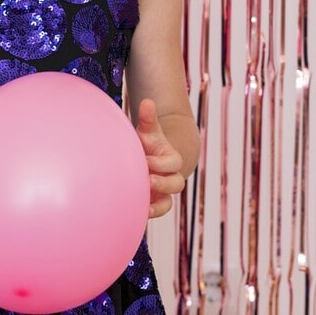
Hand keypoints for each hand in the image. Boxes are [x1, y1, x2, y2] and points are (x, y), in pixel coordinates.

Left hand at [136, 98, 184, 217]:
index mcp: (171, 158)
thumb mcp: (148, 130)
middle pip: (176, 183)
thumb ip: (148, 118)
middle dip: (162, 183)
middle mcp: (171, 176)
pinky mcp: (155, 201)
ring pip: (169, 202)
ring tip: (144, 203)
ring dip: (158, 204)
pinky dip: (151, 213)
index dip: (161, 163)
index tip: (145, 160)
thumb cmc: (147, 142)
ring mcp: (164, 191)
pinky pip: (158, 210)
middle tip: (146, 180)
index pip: (173, 163)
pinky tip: (139, 213)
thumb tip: (147, 102)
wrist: (148, 156)